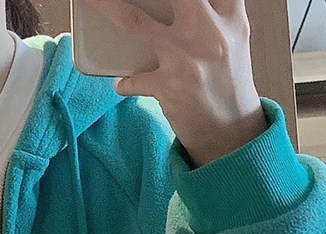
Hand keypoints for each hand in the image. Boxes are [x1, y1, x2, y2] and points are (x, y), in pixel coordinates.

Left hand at [80, 0, 267, 166]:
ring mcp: (185, 59)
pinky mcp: (168, 86)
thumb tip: (181, 4)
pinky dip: (124, 81)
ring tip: (92, 2)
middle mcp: (208, 32)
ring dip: (108, 8)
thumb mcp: (233, 37)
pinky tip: (121, 83)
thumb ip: (215, 11)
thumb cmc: (227, 81)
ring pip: (135, 22)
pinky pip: (132, 79)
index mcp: (228, 16)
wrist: (230, 129)